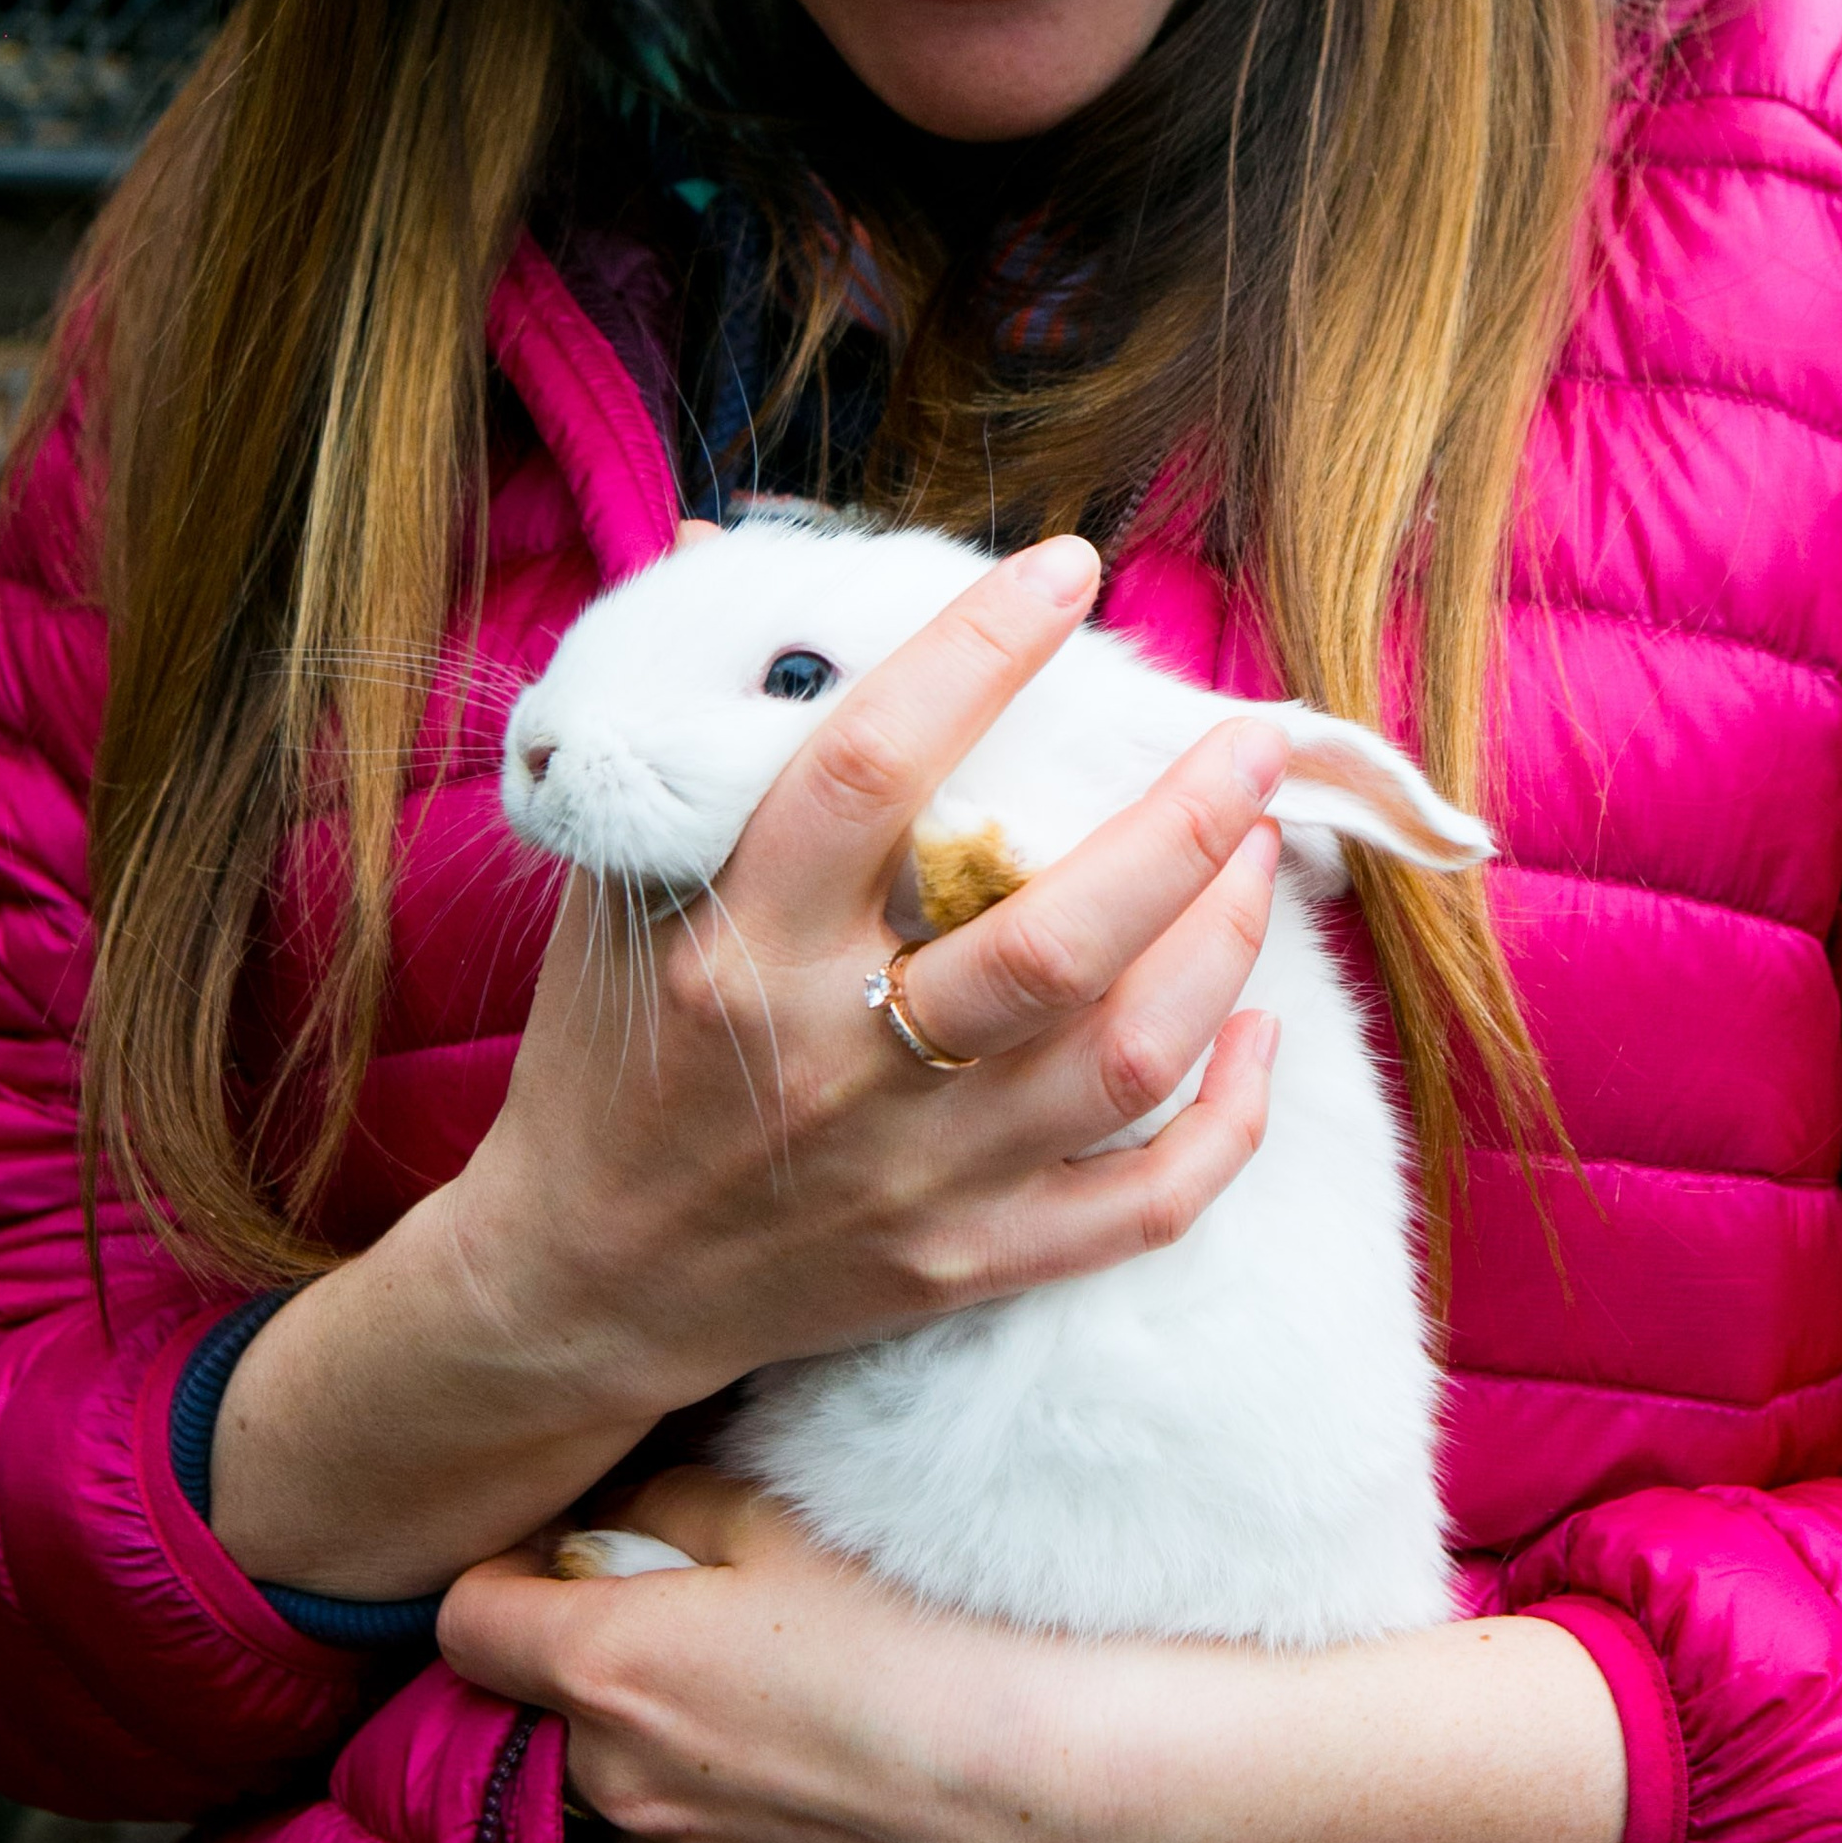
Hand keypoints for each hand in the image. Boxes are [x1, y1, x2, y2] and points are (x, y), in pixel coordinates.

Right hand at [214, 532, 1287, 1596]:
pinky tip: (1259, 1033)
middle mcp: (835, 1059)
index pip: (870, 769)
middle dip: (1182, 823)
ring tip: (1259, 852)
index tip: (1065, 569)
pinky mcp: (967, 1262)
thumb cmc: (609, 1059)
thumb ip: (694, 750)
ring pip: (1120, 1057)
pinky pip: (1144, 1202)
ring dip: (1220, 944)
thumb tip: (735, 558)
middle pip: (1050, 936)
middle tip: (1252, 739)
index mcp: (738, 946)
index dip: (979, 652)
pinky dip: (1229, 1120)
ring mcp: (913, 1174)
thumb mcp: (613, 894)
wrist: (582, 1284)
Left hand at [441, 1471, 1137, 1842]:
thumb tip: (615, 1520)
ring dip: (674, 1754)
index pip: (464, 1626)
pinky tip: (841, 1782)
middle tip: (714, 1623)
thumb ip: (664, 1504)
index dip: (504, 1582)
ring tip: (796, 1708)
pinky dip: (747, 1827)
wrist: (1065, 1776)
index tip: (562, 1563)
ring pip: (636, 1799)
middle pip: (556, 1716)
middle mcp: (619, 1790)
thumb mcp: (784, 1513)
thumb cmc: (926, 1623)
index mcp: (605, 1669)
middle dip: (606, 1669)